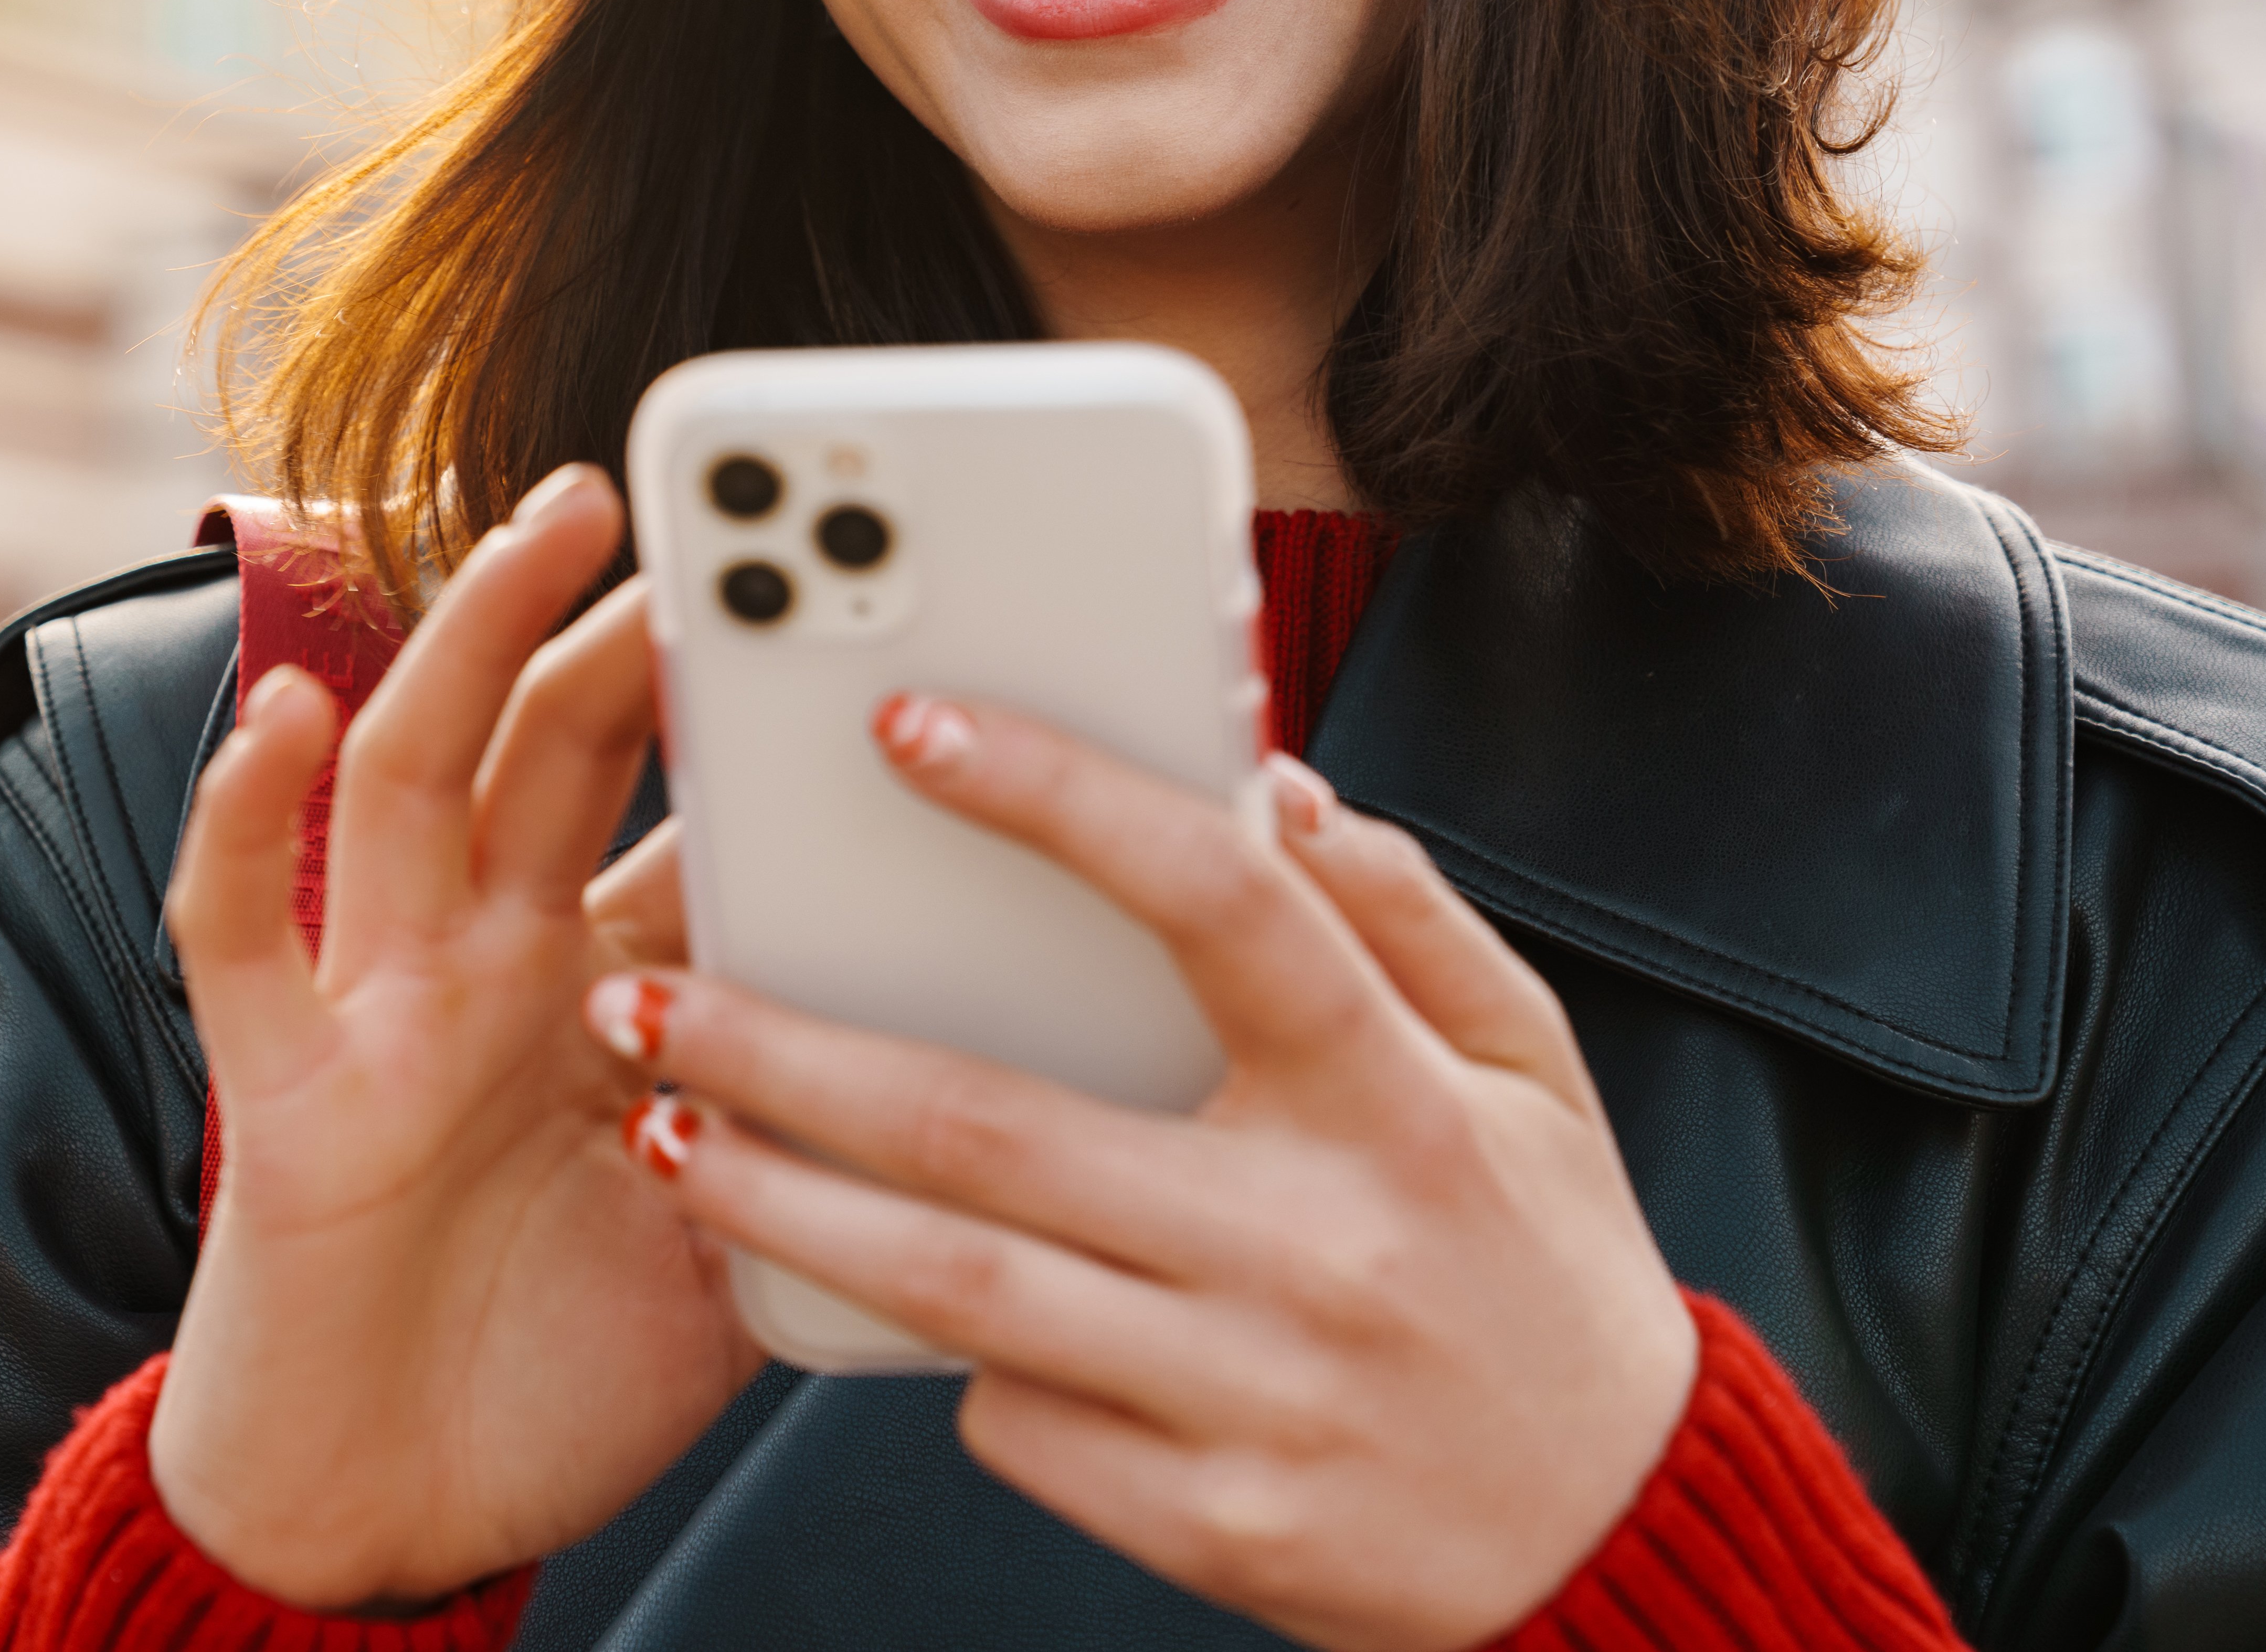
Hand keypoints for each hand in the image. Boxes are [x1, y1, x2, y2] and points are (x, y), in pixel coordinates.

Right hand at [149, 467, 759, 1606]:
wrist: (391, 1520)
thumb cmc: (557, 1371)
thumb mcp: (737, 1234)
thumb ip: (822, 1135)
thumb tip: (988, 1065)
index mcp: (607, 986)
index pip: (677, 806)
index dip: (744, 709)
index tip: (848, 609)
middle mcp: (489, 963)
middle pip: (549, 741)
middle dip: (615, 612)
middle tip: (701, 500)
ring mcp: (380, 1007)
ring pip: (413, 775)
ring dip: (472, 641)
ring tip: (546, 528)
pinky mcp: (283, 1087)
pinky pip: (245, 931)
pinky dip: (243, 818)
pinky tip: (281, 712)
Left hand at [592, 695, 1695, 1651]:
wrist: (1621, 1539)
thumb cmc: (1543, 1262)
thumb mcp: (1531, 1066)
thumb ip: (1402, 915)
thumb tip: (1268, 785)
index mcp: (1401, 1098)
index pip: (1222, 904)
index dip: (1061, 801)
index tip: (906, 726)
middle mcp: (1322, 1242)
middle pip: (1002, 1127)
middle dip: (793, 1054)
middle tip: (644, 988)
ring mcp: (1263, 1397)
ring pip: (963, 1292)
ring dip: (787, 1211)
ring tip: (659, 1135)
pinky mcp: (1219, 1527)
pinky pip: (1021, 1426)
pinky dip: (945, 1362)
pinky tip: (875, 1305)